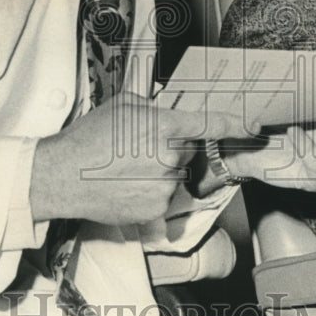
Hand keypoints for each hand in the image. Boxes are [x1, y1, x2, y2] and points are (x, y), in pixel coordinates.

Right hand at [30, 93, 256, 224]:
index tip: (254, 128)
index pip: (211, 125)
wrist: (61, 175)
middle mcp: (170, 157)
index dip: (236, 125)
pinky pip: (164, 196)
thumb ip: (154, 108)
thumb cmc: (88, 137)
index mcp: (165, 126)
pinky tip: (125, 184)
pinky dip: (150, 191)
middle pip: (187, 150)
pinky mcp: (156, 209)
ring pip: (174, 174)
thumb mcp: (123, 106)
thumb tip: (169, 112)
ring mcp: (164, 186)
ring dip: (159, 170)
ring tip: (125, 167)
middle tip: (138, 146)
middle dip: (170, 146)